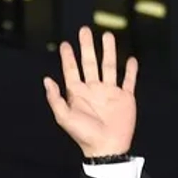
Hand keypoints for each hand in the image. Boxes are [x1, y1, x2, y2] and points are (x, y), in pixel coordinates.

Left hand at [44, 27, 136, 157]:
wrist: (106, 147)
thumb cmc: (83, 134)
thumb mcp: (64, 117)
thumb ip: (55, 98)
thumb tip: (46, 80)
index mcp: (78, 93)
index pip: (71, 70)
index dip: (68, 57)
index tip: (65, 44)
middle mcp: (93, 89)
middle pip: (90, 62)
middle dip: (87, 47)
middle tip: (84, 30)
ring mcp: (110, 92)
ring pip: (109, 66)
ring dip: (108, 51)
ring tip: (107, 35)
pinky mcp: (125, 97)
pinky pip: (129, 80)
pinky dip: (131, 70)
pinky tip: (130, 59)